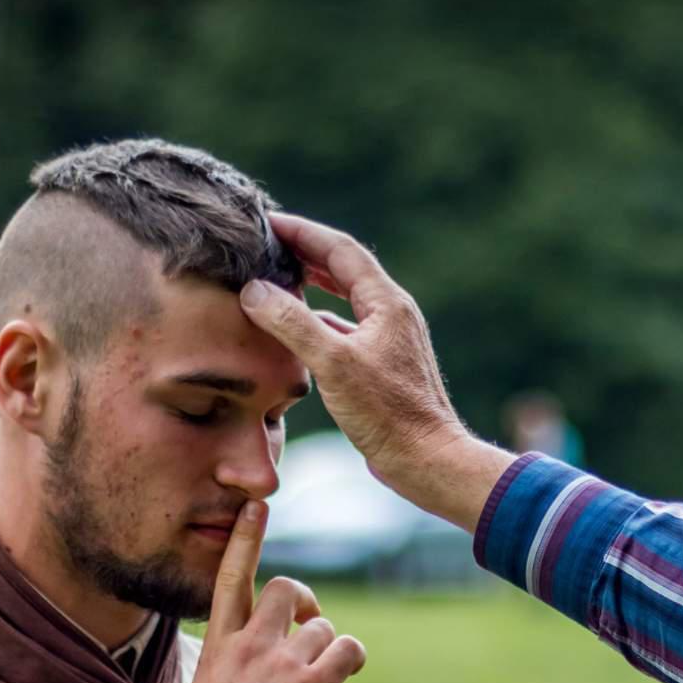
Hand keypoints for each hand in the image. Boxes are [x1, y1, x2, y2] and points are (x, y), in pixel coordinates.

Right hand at [184, 499, 365, 682]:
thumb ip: (226, 670)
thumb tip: (245, 663)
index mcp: (219, 649)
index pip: (229, 581)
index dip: (246, 541)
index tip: (256, 507)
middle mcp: (250, 647)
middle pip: (284, 590)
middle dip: (303, 601)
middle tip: (308, 625)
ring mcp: (281, 663)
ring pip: (322, 626)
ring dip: (327, 649)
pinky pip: (348, 648)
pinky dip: (352, 657)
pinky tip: (346, 673)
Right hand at [240, 214, 514, 531]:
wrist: (427, 460)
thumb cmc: (388, 414)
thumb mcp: (333, 364)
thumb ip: (293, 323)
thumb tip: (255, 290)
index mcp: (387, 303)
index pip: (340, 249)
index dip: (302, 231)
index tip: (267, 221)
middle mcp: (391, 314)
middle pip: (343, 269)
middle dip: (305, 253)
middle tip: (267, 243)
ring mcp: (388, 340)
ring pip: (344, 300)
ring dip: (311, 286)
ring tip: (275, 278)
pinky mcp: (381, 366)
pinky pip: (344, 329)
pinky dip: (317, 321)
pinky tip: (295, 330)